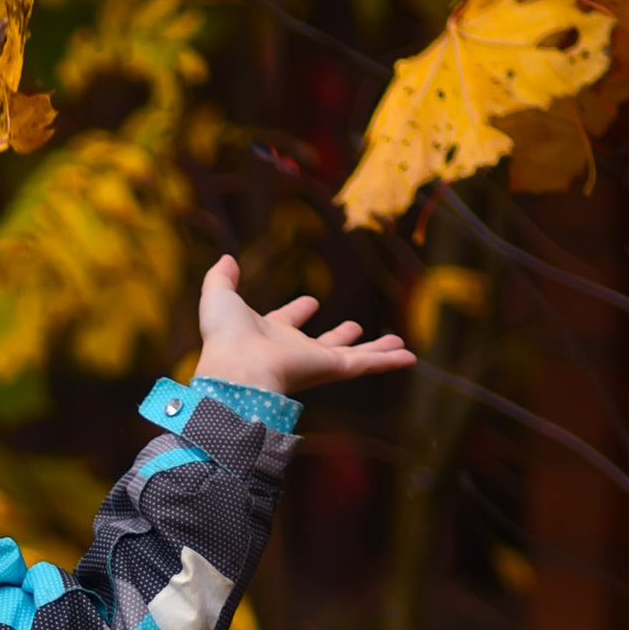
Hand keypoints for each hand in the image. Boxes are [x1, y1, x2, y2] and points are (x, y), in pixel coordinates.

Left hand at [195, 252, 415, 398]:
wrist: (238, 367)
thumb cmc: (226, 335)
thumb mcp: (219, 296)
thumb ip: (221, 277)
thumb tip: (226, 259)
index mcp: (268, 333)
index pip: (286, 321)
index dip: (295, 312)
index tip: (309, 303)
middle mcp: (294, 351)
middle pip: (323, 344)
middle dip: (338, 336)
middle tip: (354, 328)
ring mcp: (315, 362)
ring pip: (353, 356)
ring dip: (374, 349)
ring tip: (395, 343)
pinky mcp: (331, 370)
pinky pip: (366, 364)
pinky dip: (389, 361)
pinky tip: (409, 356)